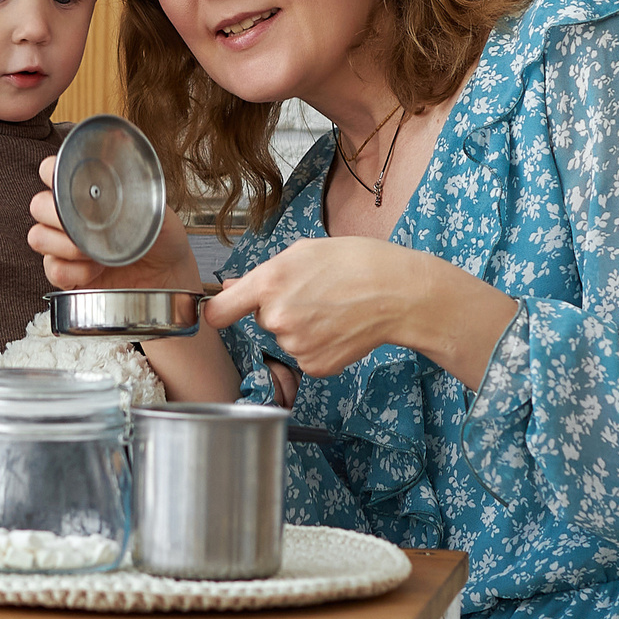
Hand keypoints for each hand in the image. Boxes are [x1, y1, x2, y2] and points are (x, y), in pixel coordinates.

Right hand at [31, 156, 240, 401]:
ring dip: (64, 244)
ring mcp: (65, 247)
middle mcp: (70, 217)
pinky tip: (96, 270)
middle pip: (38, 205)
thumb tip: (124, 193)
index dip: (51, 172)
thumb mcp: (159, 213)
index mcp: (87, 193)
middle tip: (83, 223)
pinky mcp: (68, 276)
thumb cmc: (163, 241)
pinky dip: (73, 271)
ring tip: (93, 251)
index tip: (63, 178)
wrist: (171, 279)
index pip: (52, 172)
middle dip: (56, 213)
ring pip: (38, 238)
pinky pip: (52, 269)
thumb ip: (137, 200)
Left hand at [203, 236, 517, 389]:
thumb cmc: (356, 263)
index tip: (222, 311)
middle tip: (311, 293)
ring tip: (331, 307)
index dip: (218, 311)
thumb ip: (261, 274)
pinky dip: (317, 344)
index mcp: (269, 284)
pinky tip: (338, 327)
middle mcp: (277, 318)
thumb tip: (231, 289)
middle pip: (259, 319)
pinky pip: (304, 355)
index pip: (218, 312)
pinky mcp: (315, 366)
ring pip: (284, 337)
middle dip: (276, 308)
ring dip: (299, 326)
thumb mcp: (302, 252)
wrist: (400, 293)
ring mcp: (296, 345)